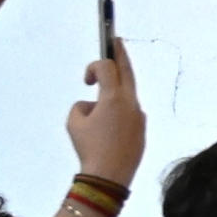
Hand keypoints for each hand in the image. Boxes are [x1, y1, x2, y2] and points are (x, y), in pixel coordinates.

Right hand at [66, 37, 146, 185]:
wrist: (109, 177)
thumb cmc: (89, 148)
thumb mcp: (74, 122)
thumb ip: (82, 106)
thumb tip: (94, 106)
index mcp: (114, 97)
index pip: (106, 67)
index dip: (93, 67)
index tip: (85, 79)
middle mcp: (131, 103)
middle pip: (127, 71)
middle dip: (121, 54)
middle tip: (116, 40)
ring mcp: (139, 116)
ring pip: (126, 96)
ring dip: (114, 93)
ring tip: (101, 108)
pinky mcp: (141, 129)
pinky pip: (129, 114)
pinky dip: (118, 114)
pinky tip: (108, 130)